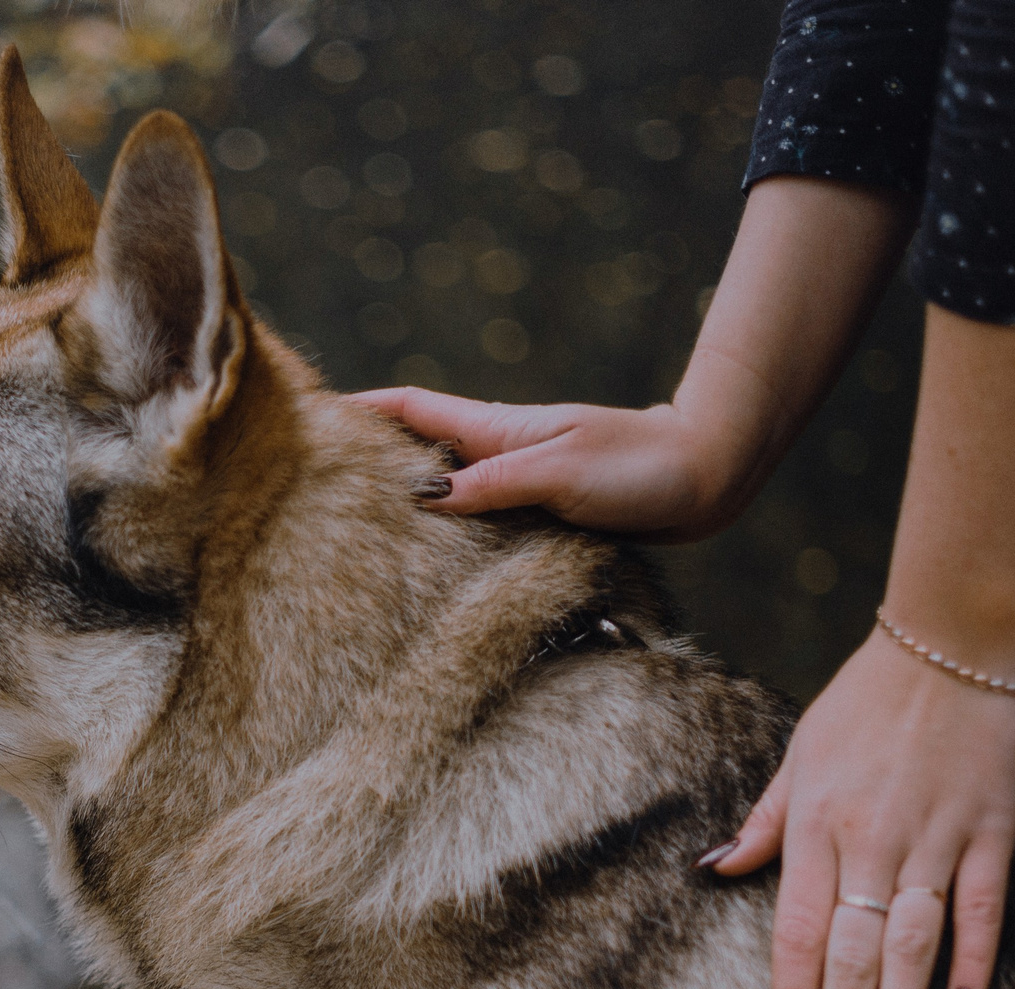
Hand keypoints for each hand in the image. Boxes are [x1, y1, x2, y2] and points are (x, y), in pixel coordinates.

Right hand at [349, 388, 759, 541]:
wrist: (706, 478)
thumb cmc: (639, 467)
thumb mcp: (559, 471)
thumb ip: (493, 484)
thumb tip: (423, 499)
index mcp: (497, 431)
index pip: (412, 410)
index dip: (359, 407)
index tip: (309, 412)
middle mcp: (500, 454)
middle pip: (418, 449)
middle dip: (366, 456)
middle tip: (314, 483)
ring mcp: (519, 482)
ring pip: (446, 487)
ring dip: (404, 498)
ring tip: (354, 525)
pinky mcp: (542, 511)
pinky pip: (478, 518)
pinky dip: (447, 529)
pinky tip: (431, 555)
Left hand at [704, 628, 1014, 988]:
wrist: (952, 638)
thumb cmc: (867, 698)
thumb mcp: (800, 755)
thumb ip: (764, 822)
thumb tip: (714, 870)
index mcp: (816, 825)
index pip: (795, 934)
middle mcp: (870, 841)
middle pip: (849, 956)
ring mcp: (934, 838)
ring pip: (910, 945)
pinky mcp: (992, 831)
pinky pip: (980, 910)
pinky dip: (973, 962)